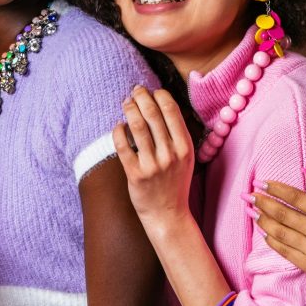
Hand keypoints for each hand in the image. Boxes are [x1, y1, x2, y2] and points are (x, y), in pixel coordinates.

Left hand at [113, 86, 194, 229]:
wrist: (168, 215)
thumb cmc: (176, 182)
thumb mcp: (187, 157)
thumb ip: (178, 134)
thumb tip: (163, 105)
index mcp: (185, 147)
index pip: (171, 110)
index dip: (160, 95)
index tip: (152, 91)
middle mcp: (170, 154)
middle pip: (152, 114)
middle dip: (142, 96)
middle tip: (135, 90)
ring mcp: (152, 164)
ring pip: (136, 126)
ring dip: (129, 108)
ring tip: (126, 102)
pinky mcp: (135, 174)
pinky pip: (122, 145)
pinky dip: (118, 130)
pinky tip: (118, 125)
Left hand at [251, 171, 305, 297]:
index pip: (297, 197)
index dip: (276, 189)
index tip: (261, 183)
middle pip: (283, 214)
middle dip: (263, 202)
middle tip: (249, 195)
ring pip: (279, 232)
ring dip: (262, 220)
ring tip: (251, 210)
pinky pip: (283, 250)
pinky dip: (270, 239)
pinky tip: (262, 230)